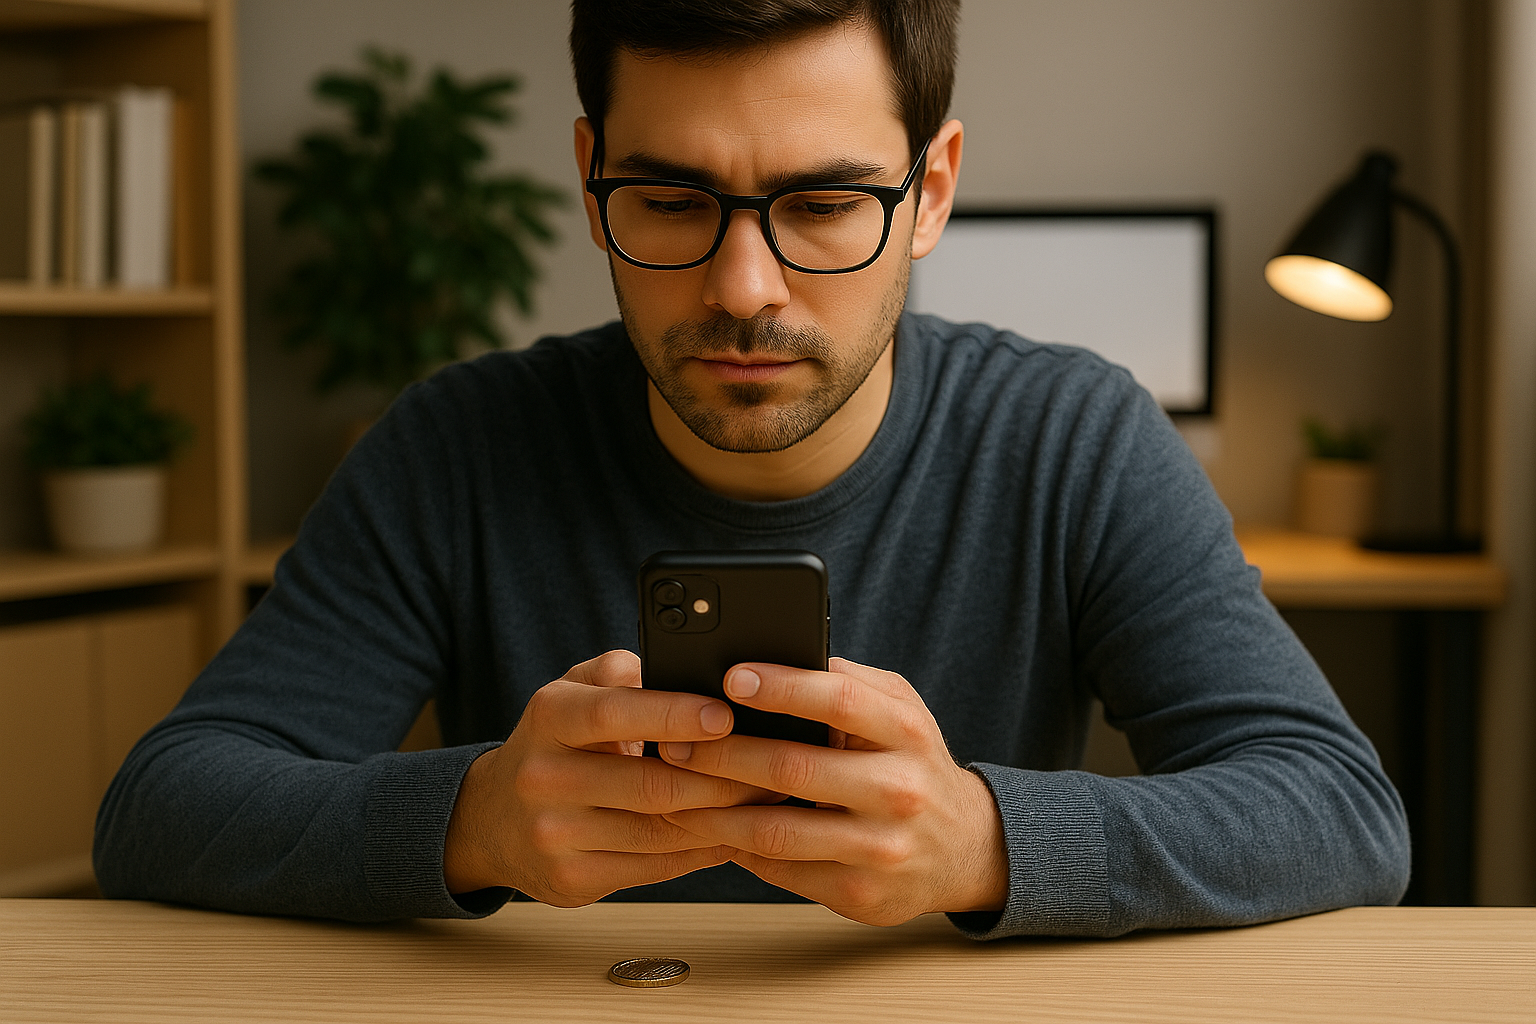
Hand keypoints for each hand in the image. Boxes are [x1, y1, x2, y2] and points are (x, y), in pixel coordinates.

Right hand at [443, 650, 777, 905]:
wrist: (491, 820)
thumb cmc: (555, 743)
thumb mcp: (573, 691)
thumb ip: (621, 670)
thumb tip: (684, 668)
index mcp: (551, 717)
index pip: (616, 713)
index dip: (674, 714)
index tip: (726, 714)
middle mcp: (545, 776)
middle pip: (651, 784)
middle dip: (723, 777)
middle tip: (776, 764)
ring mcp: (556, 834)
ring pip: (660, 832)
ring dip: (724, 818)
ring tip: (769, 799)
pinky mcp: (572, 879)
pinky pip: (655, 868)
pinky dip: (702, 851)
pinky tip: (735, 834)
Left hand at [659, 657, 1007, 926]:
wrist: (964, 847)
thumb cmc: (912, 763)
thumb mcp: (899, 711)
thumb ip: (847, 682)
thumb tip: (774, 658)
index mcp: (905, 732)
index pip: (839, 700)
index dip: (781, 687)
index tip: (730, 677)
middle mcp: (899, 790)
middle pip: (793, 768)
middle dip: (722, 753)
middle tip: (675, 741)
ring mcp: (880, 848)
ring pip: (777, 831)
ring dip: (714, 812)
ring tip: (674, 792)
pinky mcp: (859, 893)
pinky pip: (781, 870)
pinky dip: (737, 850)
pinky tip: (710, 830)